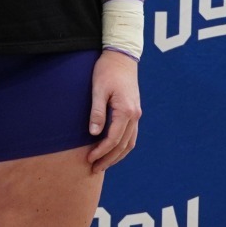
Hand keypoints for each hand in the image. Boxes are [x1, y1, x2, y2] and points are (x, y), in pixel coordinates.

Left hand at [86, 50, 141, 173]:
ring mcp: (137, 114)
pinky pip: (131, 135)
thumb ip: (97, 112)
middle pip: (123, 145)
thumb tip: (94, 134)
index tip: (89, 159)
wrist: (121, 57)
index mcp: (126, 111)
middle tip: (94, 169)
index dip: (101, 151)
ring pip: (130, 142)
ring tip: (103, 165)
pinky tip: (114, 151)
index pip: (113, 139)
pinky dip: (123, 146)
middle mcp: (135, 115)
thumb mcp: (98, 89)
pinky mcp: (135, 112)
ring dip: (117, 156)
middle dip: (109, 159)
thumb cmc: (106, 71)